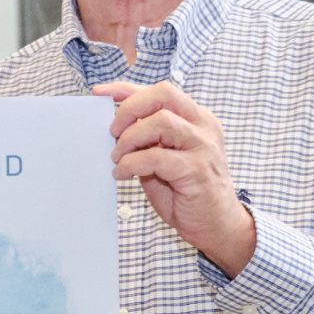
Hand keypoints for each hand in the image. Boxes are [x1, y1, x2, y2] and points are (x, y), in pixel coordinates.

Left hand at [94, 80, 256, 276]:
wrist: (215, 224)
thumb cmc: (185, 190)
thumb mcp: (162, 156)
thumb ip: (146, 138)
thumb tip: (112, 126)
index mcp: (196, 118)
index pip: (160, 91)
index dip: (126, 89)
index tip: (98, 93)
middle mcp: (203, 126)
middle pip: (163, 95)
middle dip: (130, 109)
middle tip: (112, 132)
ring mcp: (204, 146)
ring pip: (161, 122)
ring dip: (130, 139)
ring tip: (118, 158)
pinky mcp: (197, 170)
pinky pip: (156, 157)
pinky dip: (132, 164)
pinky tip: (123, 175)